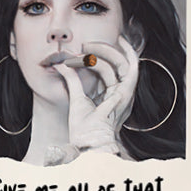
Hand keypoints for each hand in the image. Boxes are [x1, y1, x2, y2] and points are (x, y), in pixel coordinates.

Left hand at [51, 34, 139, 155]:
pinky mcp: (124, 95)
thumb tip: (61, 64)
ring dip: (104, 51)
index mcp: (113, 98)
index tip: (94, 43)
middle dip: (104, 49)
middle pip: (119, 64)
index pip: (115, 70)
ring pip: (121, 64)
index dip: (108, 54)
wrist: (87, 147)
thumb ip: (72, 80)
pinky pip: (128, 69)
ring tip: (86, 47)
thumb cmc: (83, 131)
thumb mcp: (77, 99)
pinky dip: (121, 54)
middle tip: (86, 44)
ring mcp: (126, 96)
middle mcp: (122, 96)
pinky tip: (113, 43)